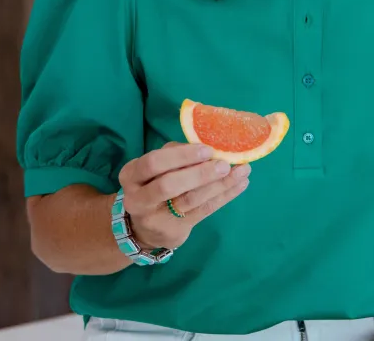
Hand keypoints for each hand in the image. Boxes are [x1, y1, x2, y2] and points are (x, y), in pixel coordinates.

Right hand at [117, 142, 249, 250]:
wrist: (144, 227)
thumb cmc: (153, 185)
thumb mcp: (155, 168)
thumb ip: (174, 155)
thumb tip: (207, 142)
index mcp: (131, 175)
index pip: (153, 163)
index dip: (181, 156)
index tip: (207, 149)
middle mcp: (139, 198)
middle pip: (168, 185)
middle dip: (200, 173)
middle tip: (224, 164)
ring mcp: (156, 217)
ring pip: (190, 199)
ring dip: (220, 184)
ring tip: (242, 171)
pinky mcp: (175, 230)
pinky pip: (204, 211)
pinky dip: (224, 196)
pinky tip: (240, 184)